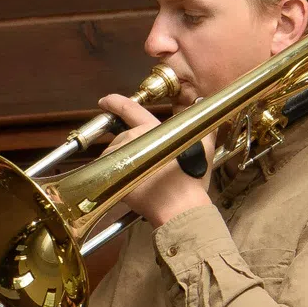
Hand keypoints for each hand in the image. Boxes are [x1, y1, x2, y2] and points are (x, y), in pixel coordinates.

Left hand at [96, 90, 209, 225]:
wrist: (180, 206)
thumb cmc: (191, 178)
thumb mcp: (203, 147)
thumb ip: (202, 124)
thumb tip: (202, 105)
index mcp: (154, 129)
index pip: (131, 110)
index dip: (115, 103)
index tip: (104, 100)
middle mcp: (135, 139)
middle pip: (122, 137)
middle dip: (128, 146)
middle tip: (142, 163)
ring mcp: (122, 156)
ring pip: (113, 152)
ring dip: (120, 160)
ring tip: (138, 174)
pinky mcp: (113, 175)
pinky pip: (106, 169)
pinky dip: (113, 173)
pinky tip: (129, 182)